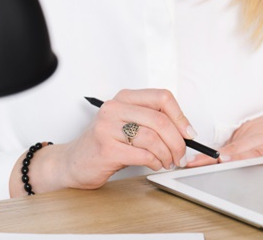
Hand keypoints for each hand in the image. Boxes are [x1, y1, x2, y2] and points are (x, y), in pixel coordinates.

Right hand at [10, 89, 195, 195]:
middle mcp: (115, 108)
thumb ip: (153, 123)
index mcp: (124, 98)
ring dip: (167, 155)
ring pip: (153, 138)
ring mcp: (108, 127)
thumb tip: (187, 133)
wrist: (72, 163)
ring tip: (167, 162)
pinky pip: (143, 155)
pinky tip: (155, 164)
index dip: (181, 117)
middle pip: (160, 120)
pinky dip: (155, 162)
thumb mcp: (129, 125)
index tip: (189, 134)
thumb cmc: (106, 144)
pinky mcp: (107, 148)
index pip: (162, 97)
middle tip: (182, 155)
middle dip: (178, 141)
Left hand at [187, 85, 262, 166]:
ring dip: (222, 158)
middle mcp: (260, 132)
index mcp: (255, 130)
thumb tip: (232, 155)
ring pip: (243, 149)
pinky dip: (248, 156)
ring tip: (203, 165)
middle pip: (229, 148)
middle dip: (207, 159)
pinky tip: (236, 160)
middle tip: (187, 166)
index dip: (206, 155)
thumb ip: (254, 141)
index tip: (189, 162)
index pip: (226, 144)